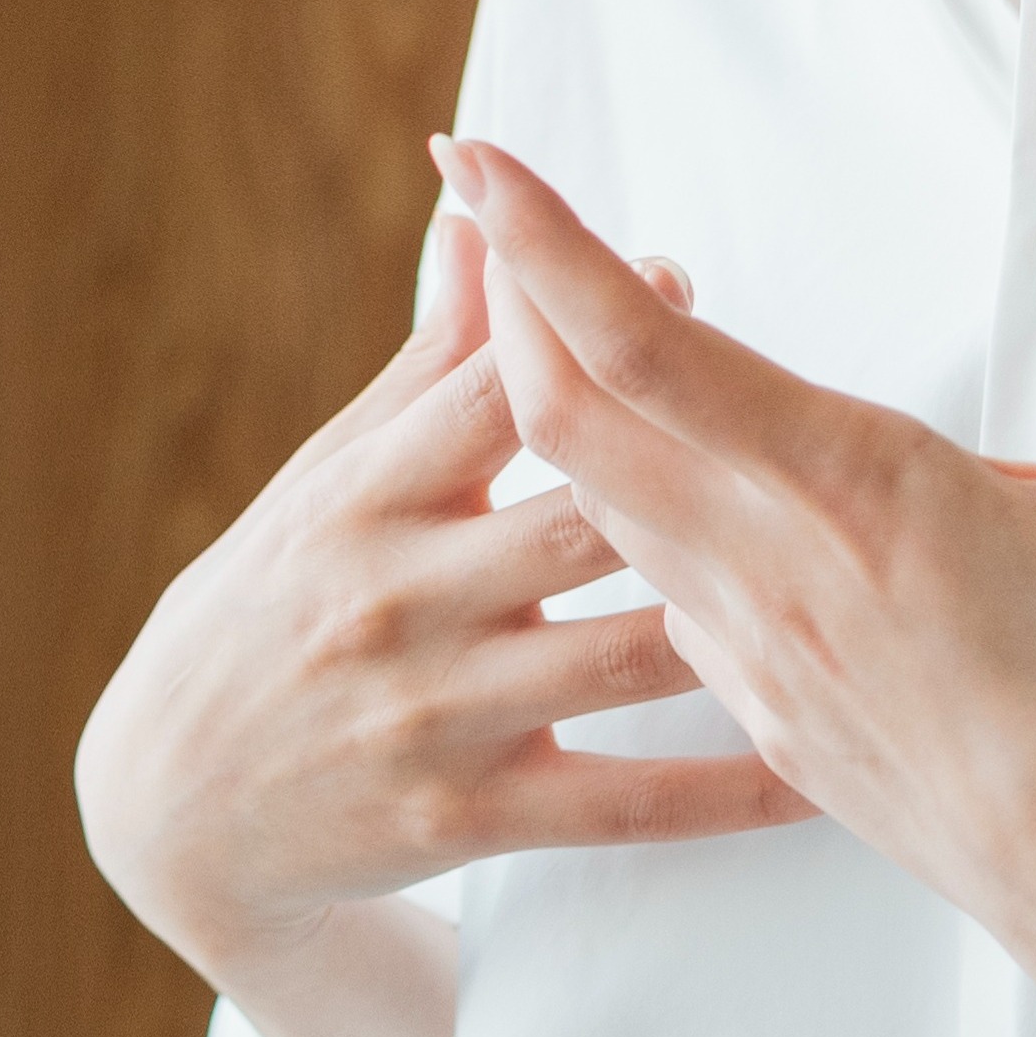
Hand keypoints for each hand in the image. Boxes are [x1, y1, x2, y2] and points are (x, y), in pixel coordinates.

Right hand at [78, 197, 820, 990]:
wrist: (172, 808)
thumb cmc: (273, 609)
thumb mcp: (327, 481)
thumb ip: (429, 365)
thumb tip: (483, 219)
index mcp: (366, 495)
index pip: (497, 391)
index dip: (593, 330)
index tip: (681, 284)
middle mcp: (401, 595)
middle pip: (584, 514)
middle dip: (706, 469)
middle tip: (820, 438)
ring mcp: (435, 712)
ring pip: (625, 653)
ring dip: (750, 620)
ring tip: (863, 588)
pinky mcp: (465, 817)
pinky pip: (625, 804)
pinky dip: (729, 790)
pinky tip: (818, 762)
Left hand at [432, 137, 1035, 1036]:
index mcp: (846, 493)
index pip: (645, 344)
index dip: (544, 243)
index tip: (473, 158)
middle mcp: (766, 568)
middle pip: (568, 418)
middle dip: (510, 301)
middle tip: (486, 208)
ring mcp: (750, 648)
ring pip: (597, 505)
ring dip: (555, 402)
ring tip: (543, 321)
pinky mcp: (764, 706)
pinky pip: (648, 588)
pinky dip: (613, 508)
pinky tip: (642, 486)